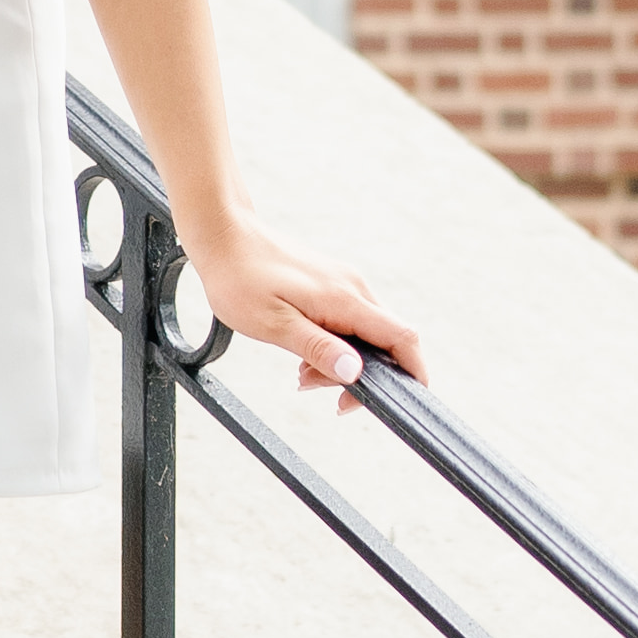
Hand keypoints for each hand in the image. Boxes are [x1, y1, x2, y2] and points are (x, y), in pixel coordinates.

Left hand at [181, 221, 421, 405]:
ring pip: (365, 335)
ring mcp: (344, 284)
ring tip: (299, 373)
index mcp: (345, 300)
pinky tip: (301, 352)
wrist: (224, 235)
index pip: (402, 338)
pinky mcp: (331, 284)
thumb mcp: (274, 324)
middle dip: (360, 376)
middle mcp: (353, 289)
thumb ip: (317, 348)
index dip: (414, 372)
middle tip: (310, 386)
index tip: (401, 402)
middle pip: (385, 343)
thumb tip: (355, 373)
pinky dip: (333, 345)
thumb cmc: (240, 279)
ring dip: (341, 362)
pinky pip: (348, 322)